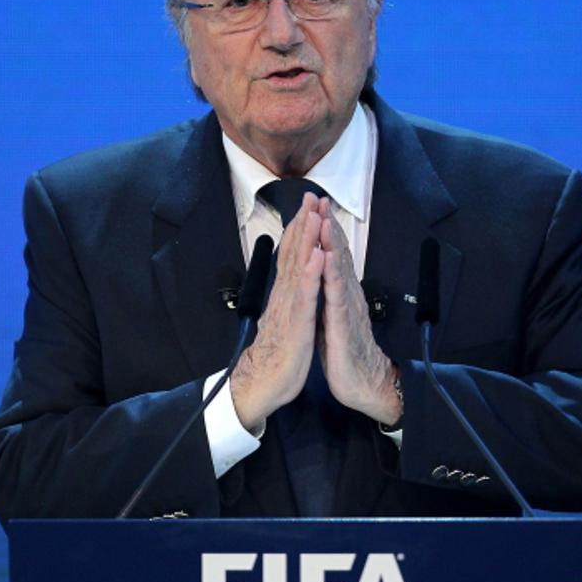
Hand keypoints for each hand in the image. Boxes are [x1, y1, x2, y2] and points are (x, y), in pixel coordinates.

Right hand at [229, 193, 324, 431]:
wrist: (263, 385)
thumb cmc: (277, 356)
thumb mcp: (286, 322)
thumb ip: (287, 300)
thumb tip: (290, 284)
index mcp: (285, 296)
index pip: (292, 257)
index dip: (299, 230)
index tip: (307, 206)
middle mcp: (285, 296)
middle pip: (293, 254)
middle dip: (302, 224)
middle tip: (310, 197)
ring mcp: (290, 308)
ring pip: (299, 268)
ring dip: (306, 240)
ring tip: (313, 215)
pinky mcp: (296, 324)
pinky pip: (306, 296)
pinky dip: (312, 274)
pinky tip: (318, 255)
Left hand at [316, 198, 402, 426]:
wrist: (362, 382)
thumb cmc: (345, 351)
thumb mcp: (331, 316)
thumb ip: (328, 294)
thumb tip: (319, 276)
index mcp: (339, 293)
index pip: (331, 255)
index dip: (323, 230)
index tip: (314, 205)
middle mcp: (346, 294)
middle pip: (337, 254)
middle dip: (327, 225)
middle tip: (320, 198)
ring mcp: (346, 307)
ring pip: (338, 269)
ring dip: (332, 243)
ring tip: (324, 219)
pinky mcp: (344, 324)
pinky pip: (337, 296)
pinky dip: (332, 275)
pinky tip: (327, 259)